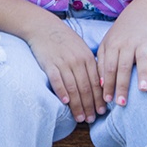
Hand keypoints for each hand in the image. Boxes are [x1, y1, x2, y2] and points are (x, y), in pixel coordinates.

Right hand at [0, 0, 106, 122]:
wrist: (43, 27)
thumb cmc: (64, 39)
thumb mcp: (80, 49)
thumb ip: (88, 64)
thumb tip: (97, 83)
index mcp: (87, 58)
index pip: (96, 82)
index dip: (100, 98)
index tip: (102, 111)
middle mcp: (77, 61)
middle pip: (86, 87)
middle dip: (90, 106)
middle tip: (92, 120)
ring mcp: (64, 62)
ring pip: (74, 87)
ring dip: (78, 105)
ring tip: (81, 118)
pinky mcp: (50, 64)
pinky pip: (57, 80)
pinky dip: (62, 92)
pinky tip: (65, 102)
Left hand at [97, 0, 146, 106]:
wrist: (138, 15)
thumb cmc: (119, 36)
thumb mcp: (106, 44)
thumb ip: (101, 63)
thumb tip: (101, 85)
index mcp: (113, 45)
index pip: (109, 67)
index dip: (108, 83)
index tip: (107, 100)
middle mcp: (128, 44)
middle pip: (123, 66)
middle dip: (122, 85)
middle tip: (121, 103)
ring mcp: (143, 42)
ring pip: (142, 59)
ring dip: (143, 74)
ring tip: (143, 89)